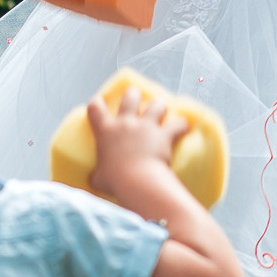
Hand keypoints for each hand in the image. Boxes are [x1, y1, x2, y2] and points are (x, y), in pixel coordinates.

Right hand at [85, 84, 187, 204]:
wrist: (137, 181)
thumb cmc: (115, 181)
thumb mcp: (98, 179)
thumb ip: (96, 175)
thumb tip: (93, 180)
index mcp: (106, 131)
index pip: (95, 108)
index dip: (96, 103)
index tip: (98, 103)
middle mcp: (126, 123)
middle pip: (130, 97)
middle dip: (134, 94)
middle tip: (136, 97)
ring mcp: (146, 126)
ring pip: (156, 104)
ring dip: (159, 104)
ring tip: (162, 105)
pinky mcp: (163, 134)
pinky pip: (177, 124)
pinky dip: (181, 125)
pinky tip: (184, 126)